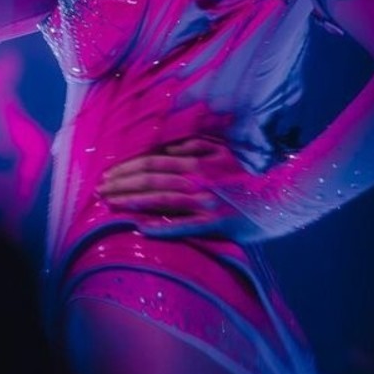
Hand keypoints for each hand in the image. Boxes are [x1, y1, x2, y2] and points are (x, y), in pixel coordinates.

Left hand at [97, 136, 266, 241]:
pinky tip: (139, 229)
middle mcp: (197, 180)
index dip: (126, 168)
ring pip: (159, 200)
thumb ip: (192, 145)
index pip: (152, 162)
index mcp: (196, 162)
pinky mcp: (213, 225)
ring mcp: (204, 204)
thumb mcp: (220, 151)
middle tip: (98, 191)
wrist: (275, 200)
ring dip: (130, 202)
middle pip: (150, 179)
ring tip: (108, 204)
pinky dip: (160, 228)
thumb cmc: (243, 177)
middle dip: (120, 185)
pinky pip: (182, 226)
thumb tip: (165, 147)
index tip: (106, 175)